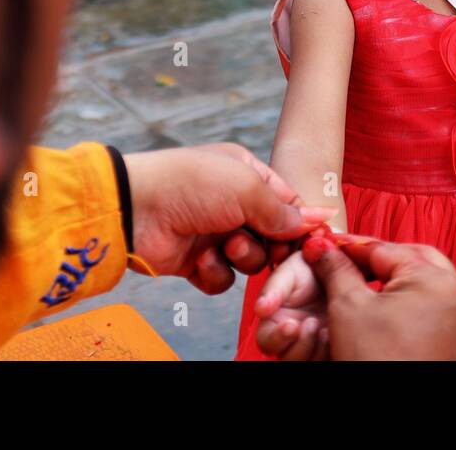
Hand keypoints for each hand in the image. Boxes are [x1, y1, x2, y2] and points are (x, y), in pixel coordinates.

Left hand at [123, 143, 333, 294]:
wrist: (135, 209)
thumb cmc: (192, 184)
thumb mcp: (247, 188)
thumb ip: (284, 210)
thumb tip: (320, 219)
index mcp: (248, 176)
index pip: (288, 203)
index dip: (299, 225)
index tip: (310, 242)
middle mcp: (233, 204)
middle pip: (273, 236)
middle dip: (269, 244)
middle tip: (264, 245)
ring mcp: (214, 233)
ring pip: (251, 260)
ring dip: (242, 257)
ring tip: (224, 245)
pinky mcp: (197, 260)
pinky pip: (223, 278)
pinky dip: (215, 273)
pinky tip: (200, 260)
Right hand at [268, 237, 455, 359]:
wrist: (401, 425)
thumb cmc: (378, 363)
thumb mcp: (348, 309)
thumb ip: (337, 270)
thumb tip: (324, 249)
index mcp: (434, 278)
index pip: (384, 247)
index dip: (350, 247)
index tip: (327, 247)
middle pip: (413, 260)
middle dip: (380, 260)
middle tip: (350, 266)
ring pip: (428, 286)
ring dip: (399, 283)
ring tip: (368, 292)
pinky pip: (437, 313)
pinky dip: (414, 308)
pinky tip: (391, 319)